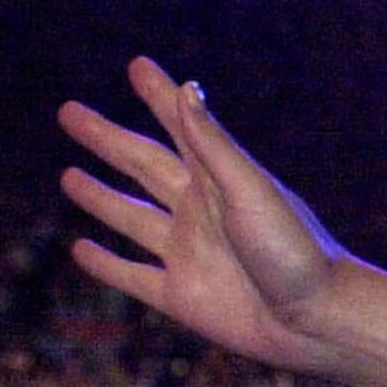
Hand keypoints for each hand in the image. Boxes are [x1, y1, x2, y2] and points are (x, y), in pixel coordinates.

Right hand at [57, 57, 363, 374]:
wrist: (318, 321)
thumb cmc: (294, 251)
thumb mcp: (250, 190)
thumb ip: (213, 145)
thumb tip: (187, 87)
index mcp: (219, 181)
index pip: (180, 126)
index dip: (159, 95)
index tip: (139, 65)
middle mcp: (200, 212)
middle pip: (142, 165)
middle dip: (107, 139)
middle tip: (69, 113)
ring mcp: (188, 254)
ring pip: (131, 218)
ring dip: (100, 197)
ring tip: (69, 176)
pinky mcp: (181, 296)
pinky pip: (132, 277)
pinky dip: (105, 264)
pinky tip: (81, 249)